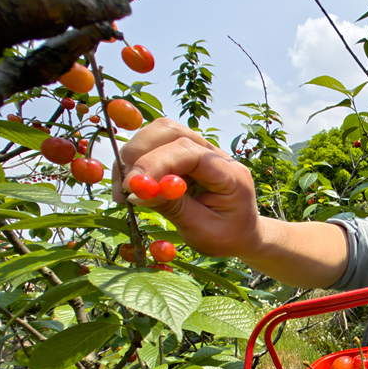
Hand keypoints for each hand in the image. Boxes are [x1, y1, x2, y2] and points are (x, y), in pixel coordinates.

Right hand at [111, 118, 261, 257]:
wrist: (242, 236)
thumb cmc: (227, 237)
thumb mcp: (202, 231)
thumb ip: (173, 208)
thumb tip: (137, 192)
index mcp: (230, 173)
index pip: (188, 151)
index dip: (156, 163)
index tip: (132, 186)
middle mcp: (216, 154)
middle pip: (171, 131)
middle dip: (140, 153)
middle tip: (125, 187)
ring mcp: (201, 150)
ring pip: (160, 133)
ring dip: (135, 156)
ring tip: (126, 190)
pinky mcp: (186, 156)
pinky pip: (156, 147)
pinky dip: (138, 163)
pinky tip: (134, 188)